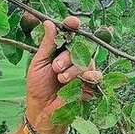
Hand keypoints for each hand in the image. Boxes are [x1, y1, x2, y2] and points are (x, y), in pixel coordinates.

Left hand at [24, 16, 100, 133]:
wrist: (42, 111)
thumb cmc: (38, 87)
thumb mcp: (39, 63)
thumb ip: (47, 44)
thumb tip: (48, 22)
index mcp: (60, 50)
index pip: (69, 33)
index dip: (72, 25)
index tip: (73, 22)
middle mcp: (73, 58)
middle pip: (79, 45)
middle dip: (67, 56)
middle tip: (55, 68)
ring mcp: (82, 71)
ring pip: (87, 60)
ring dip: (73, 70)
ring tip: (61, 80)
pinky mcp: (89, 84)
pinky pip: (96, 75)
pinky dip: (90, 76)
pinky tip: (83, 80)